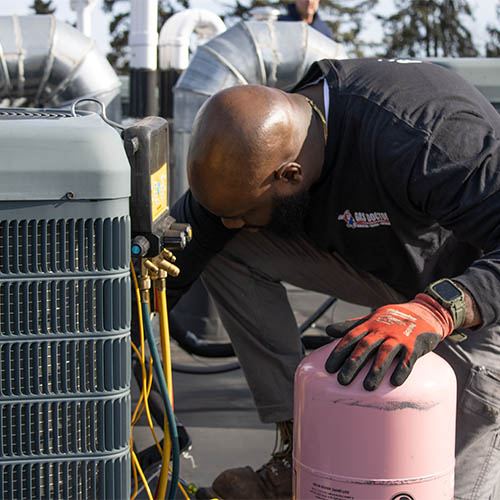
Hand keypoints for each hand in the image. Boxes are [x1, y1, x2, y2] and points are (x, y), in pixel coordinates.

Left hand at [324, 294, 453, 389]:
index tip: (329, 368)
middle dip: (353, 364)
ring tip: (367, 387)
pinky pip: (408, 358)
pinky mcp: (415, 344)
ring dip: (376, 370)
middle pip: (365, 346)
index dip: (339, 352)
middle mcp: (382, 329)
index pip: (351, 337)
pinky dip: (402, 370)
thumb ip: (350, 326)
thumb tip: (328, 330)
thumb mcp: (371, 318)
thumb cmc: (393, 318)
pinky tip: (395, 382)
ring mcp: (399, 336)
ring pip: (385, 353)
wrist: (425, 311)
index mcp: (370, 324)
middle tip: (342, 381)